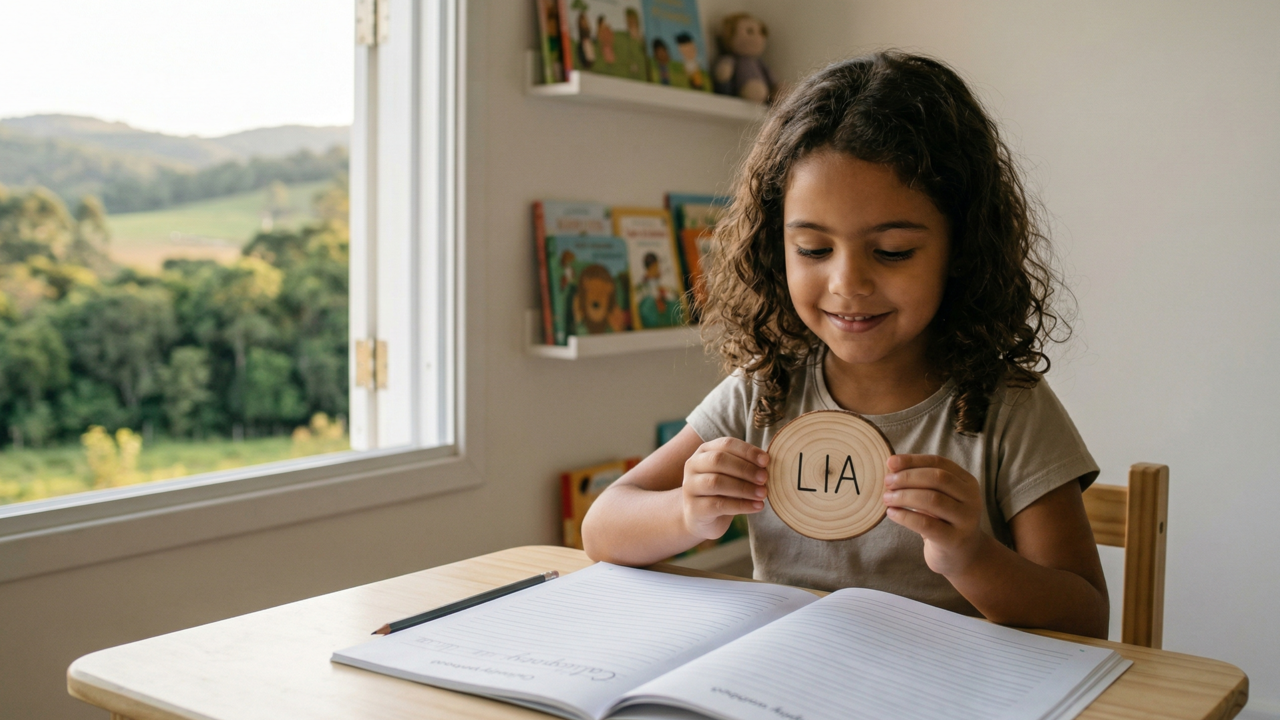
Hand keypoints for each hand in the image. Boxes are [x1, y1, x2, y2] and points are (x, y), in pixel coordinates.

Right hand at [681, 437, 767, 539]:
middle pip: (718, 460)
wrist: (701, 519)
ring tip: (763, 494)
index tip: (766, 461)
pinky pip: (719, 505)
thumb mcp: (732, 475)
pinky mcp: (694, 509)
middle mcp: (693, 465)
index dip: (747, 451)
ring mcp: (690, 487)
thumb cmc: (722, 492)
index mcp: (704, 451)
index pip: (726, 444)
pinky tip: (757, 506)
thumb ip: (745, 466)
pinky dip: (742, 505)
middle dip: (745, 468)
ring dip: (744, 487)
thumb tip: (767, 462)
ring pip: (716, 482)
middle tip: (765, 478)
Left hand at [882, 454, 987, 576]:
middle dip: (908, 477)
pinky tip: (892, 513)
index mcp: (967, 482)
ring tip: (887, 498)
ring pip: (933, 500)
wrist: (963, 556)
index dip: (913, 460)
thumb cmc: (943, 521)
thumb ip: (921, 482)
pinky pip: (926, 524)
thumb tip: (891, 465)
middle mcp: (971, 498)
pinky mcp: (955, 540)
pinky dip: (905, 517)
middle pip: (938, 478)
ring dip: (904, 496)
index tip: (890, 462)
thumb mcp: (937, 497)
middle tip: (887, 482)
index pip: (939, 463)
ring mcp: (966, 520)